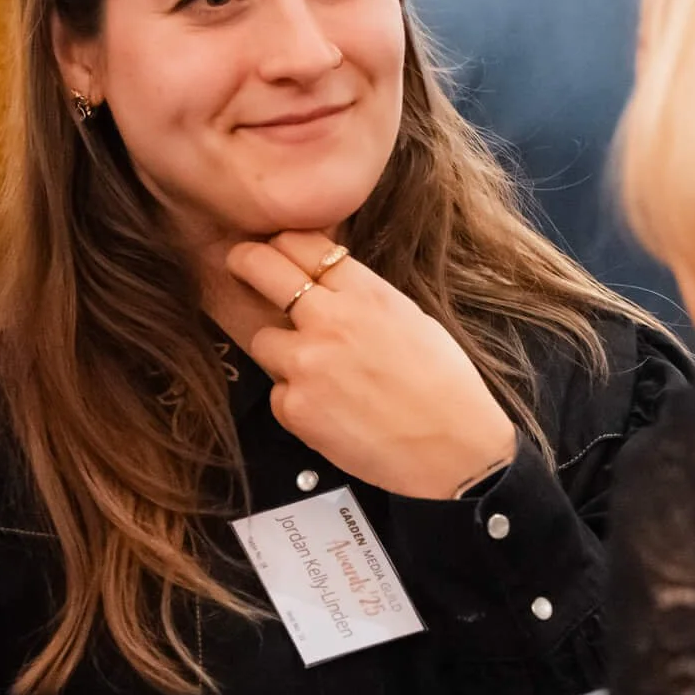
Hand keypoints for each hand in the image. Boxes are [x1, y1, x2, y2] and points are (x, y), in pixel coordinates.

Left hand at [228, 232, 516, 500]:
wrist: (454, 451)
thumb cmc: (444, 387)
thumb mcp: (411, 319)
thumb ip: (364, 299)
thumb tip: (331, 288)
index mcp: (365, 294)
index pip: (302, 244)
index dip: (282, 243)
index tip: (275, 248)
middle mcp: (329, 320)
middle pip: (261, 268)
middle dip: (246, 262)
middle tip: (240, 264)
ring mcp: (305, 364)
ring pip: (262, 339)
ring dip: (278, 351)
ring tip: (315, 373)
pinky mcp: (293, 407)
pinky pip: (276, 393)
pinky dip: (294, 401)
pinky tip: (329, 412)